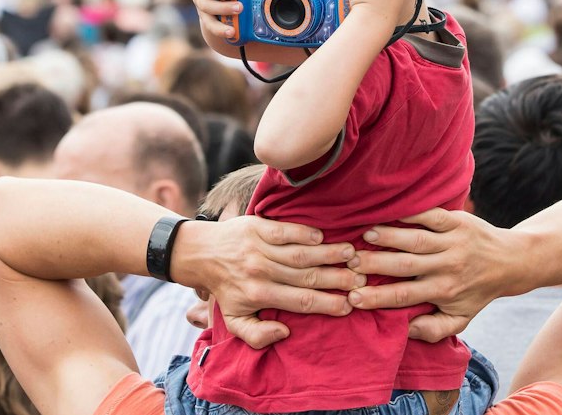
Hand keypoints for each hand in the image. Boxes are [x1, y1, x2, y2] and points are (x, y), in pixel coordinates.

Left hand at [170, 215, 365, 348]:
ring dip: (329, 253)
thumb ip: (257, 335)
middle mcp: (261, 272)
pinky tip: (324, 236)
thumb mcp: (234, 319)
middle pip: (306, 276)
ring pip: (301, 253)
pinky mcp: (258, 226)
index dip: (326, 304)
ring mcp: (260, 247)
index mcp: (258, 296)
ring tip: (352, 255)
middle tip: (361, 279)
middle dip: (336, 278)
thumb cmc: (224, 288)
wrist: (200, 253)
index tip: (348, 305)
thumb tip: (284, 334)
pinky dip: (306, 233)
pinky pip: (286, 230)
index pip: (300, 301)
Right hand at [346, 208, 515, 342]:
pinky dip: (412, 213)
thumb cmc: (477, 291)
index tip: (353, 297)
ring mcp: (453, 242)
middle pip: (406, 265)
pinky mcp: (458, 221)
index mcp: (444, 292)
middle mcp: (448, 267)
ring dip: (390, 236)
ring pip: (417, 239)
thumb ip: (433, 330)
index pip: (405, 296)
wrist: (510, 261)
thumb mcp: (460, 318)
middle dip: (376, 263)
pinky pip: (432, 216)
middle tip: (349, 261)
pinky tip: (390, 212)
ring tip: (364, 234)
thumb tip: (406, 330)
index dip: (378, 298)